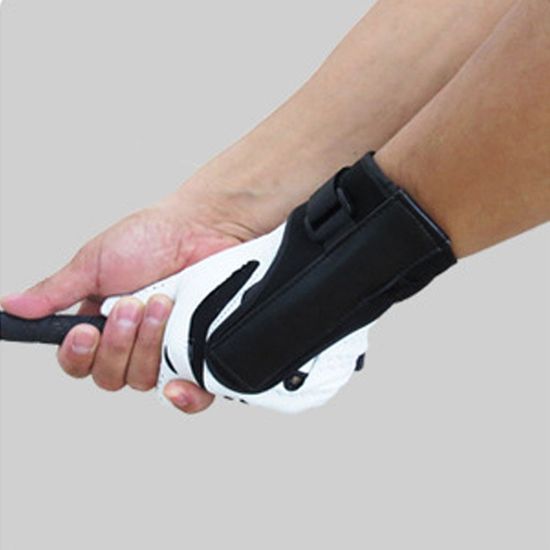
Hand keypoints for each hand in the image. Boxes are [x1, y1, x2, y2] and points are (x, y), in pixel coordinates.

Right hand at [0, 184, 258, 413]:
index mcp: (100, 323)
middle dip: (117, 343)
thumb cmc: (151, 238)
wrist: (201, 227)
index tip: (85, 332)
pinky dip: (185, 395)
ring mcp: (164, 349)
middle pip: (109, 377)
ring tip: (160, 304)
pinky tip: (179, 382)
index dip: (78, 355)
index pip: (78, 361)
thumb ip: (58, 290)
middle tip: (130, 305)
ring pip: (142, 379)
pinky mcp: (196, 353)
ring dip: (147, 344)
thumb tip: (11, 306)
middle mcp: (131, 342)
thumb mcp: (96, 262)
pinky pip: (191, 392)